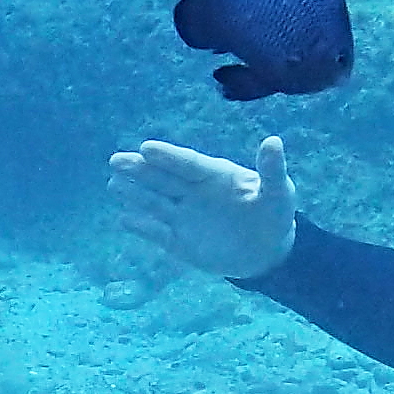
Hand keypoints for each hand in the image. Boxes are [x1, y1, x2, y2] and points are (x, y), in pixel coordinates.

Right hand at [106, 136, 296, 280]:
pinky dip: (142, 227)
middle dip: (139, 170)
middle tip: (116, 160)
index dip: (168, 156)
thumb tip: (274, 141)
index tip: (147, 148)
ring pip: (155, 202)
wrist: (267, 252)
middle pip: (163, 179)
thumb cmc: (273, 215)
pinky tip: (124, 219)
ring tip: (114, 184)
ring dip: (135, 193)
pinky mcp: (179, 241)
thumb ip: (272, 171)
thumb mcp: (279, 193)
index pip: (187, 164)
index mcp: (215, 175)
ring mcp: (184, 216)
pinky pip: (157, 232)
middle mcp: (193, 192)